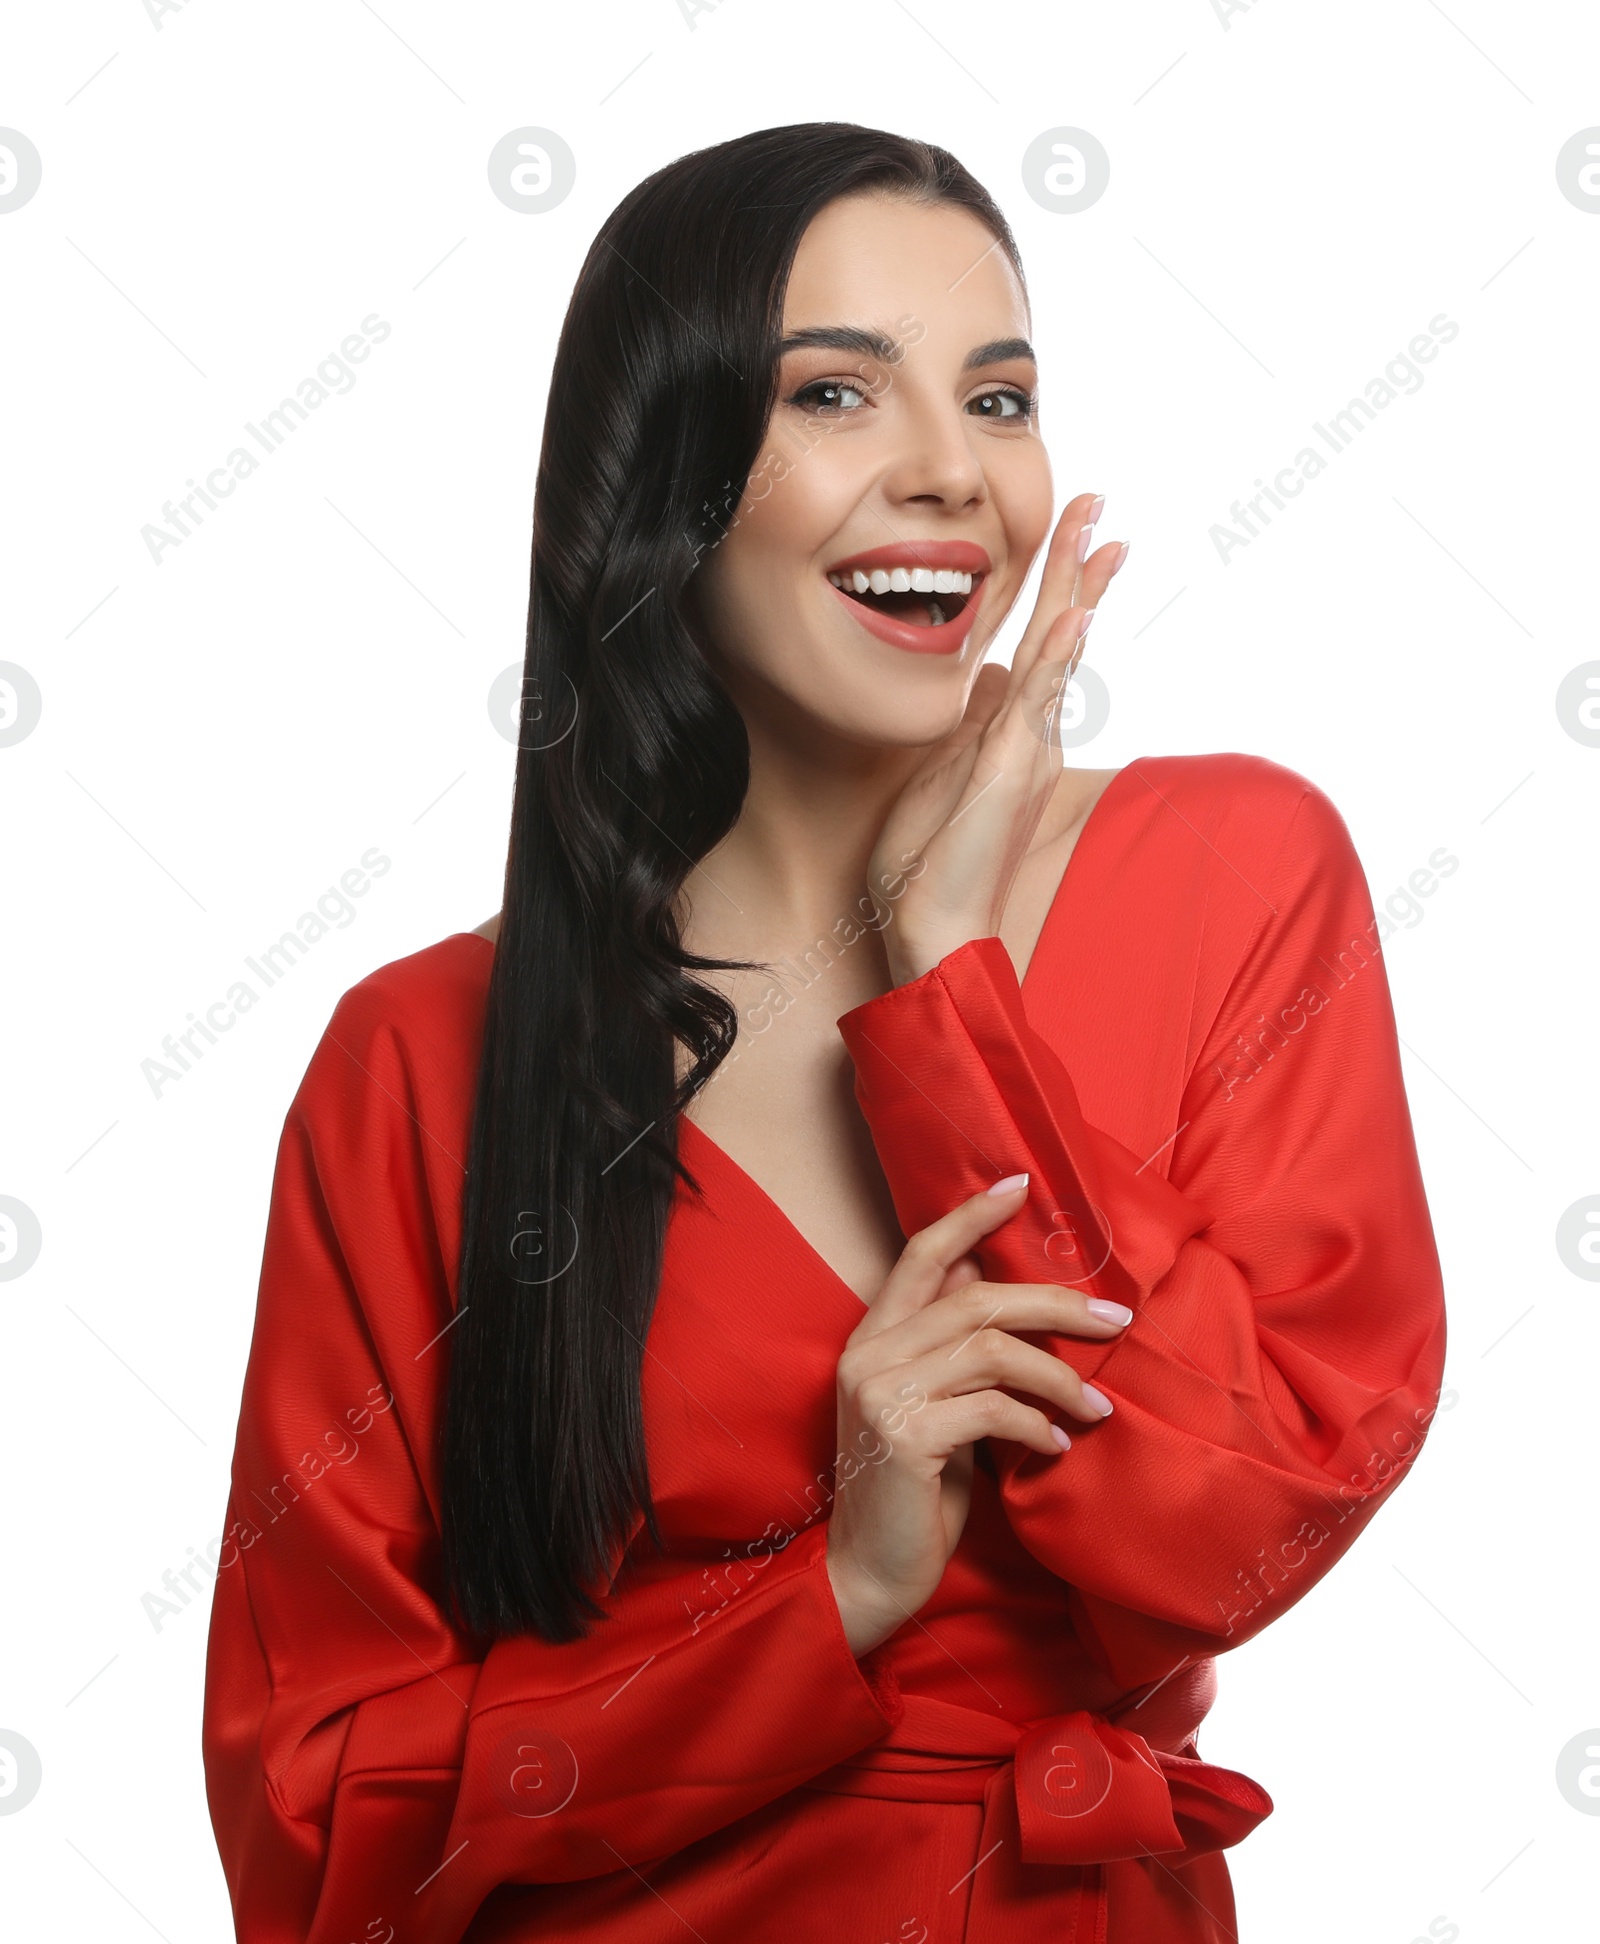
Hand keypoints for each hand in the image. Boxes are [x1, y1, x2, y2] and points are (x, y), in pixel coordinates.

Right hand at [825, 1176, 1130, 1655]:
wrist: (866, 1573)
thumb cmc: (911, 1492)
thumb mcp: (932, 1406)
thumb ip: (949, 1346)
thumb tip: (983, 1278)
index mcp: (872, 1336)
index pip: (922, 1253)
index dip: (971, 1215)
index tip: (1021, 1185)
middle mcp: (869, 1353)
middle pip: (978, 1300)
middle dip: (1056, 1306)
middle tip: (1117, 1323)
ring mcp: (881, 1392)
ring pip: (993, 1352)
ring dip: (1059, 1378)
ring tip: (1098, 1406)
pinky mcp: (902, 1435)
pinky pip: (992, 1411)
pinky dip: (1037, 1425)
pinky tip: (1058, 1446)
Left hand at [868, 492, 1127, 985]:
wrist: (932, 924)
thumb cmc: (931, 862)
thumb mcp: (942, 771)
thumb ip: (971, 722)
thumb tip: (984, 674)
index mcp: (1014, 733)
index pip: (1039, 645)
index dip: (1057, 588)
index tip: (1074, 533)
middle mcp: (1032, 734)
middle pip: (1060, 634)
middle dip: (1078, 567)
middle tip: (1100, 505)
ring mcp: (1027, 748)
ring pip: (1057, 654)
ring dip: (1077, 591)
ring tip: (1101, 534)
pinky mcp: (1013, 767)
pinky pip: (1039, 700)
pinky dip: (1058, 657)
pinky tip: (1075, 616)